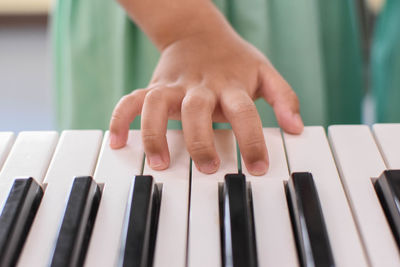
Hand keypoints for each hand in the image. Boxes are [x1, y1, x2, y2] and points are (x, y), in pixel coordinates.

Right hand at [109, 29, 302, 175]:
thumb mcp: (264, 71)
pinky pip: (131, 101)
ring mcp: (173, 86)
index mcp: (230, 84)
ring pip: (157, 105)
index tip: (258, 168)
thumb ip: (283, 97)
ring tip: (160, 163)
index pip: (245, 113)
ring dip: (155, 134)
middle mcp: (200, 86)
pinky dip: (121, 119)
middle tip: (209, 168)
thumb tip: (296, 128)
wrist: (198, 32)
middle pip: (197, 110)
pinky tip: (119, 142)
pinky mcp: (154, 87)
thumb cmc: (234, 59)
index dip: (253, 141)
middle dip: (201, 140)